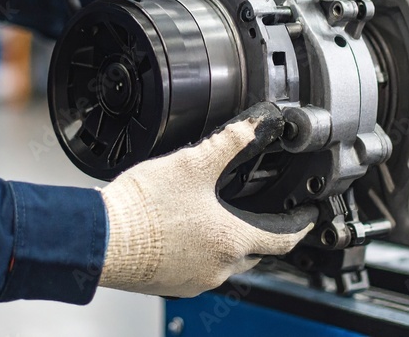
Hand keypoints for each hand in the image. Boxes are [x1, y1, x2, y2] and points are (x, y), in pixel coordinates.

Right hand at [97, 102, 316, 297]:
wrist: (101, 239)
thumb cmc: (142, 208)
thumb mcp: (192, 163)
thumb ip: (230, 141)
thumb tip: (257, 123)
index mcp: (232, 240)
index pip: (284, 238)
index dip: (301, 225)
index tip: (308, 217)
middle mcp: (218, 267)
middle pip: (256, 253)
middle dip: (262, 233)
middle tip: (260, 212)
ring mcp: (194, 280)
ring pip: (226, 263)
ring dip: (228, 243)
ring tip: (214, 217)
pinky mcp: (171, 284)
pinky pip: (198, 270)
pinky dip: (201, 252)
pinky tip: (184, 233)